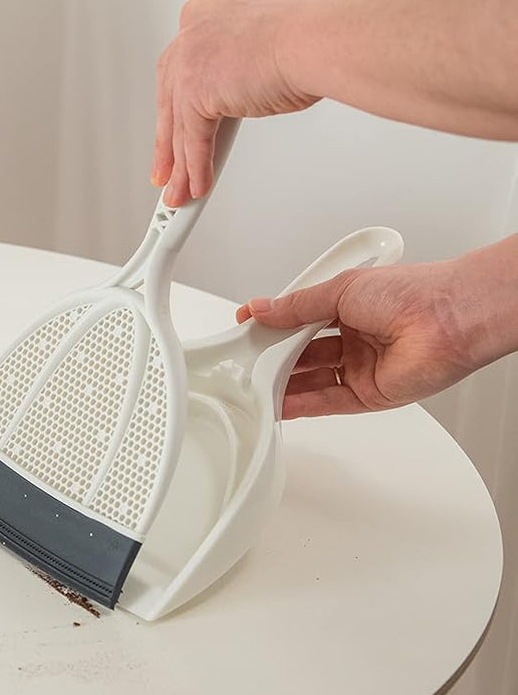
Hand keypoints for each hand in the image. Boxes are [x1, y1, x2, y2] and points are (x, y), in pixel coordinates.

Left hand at [153, 0, 322, 204]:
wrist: (317, 42)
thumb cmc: (307, 38)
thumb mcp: (261, 44)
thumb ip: (237, 64)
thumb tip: (236, 92)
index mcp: (204, 16)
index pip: (180, 68)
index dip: (175, 104)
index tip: (173, 124)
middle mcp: (190, 36)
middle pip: (170, 100)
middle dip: (168, 142)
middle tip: (165, 168)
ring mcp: (188, 64)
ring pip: (179, 127)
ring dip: (180, 167)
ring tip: (179, 191)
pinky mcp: (196, 95)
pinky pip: (193, 141)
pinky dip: (197, 168)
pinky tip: (197, 186)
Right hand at [235, 260, 496, 418]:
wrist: (449, 318)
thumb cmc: (412, 292)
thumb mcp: (340, 290)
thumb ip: (297, 305)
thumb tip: (262, 310)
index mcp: (349, 307)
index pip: (299, 320)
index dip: (273, 325)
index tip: (247, 328)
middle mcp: (356, 338)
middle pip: (302, 352)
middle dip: (273, 355)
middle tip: (245, 358)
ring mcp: (362, 367)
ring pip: (312, 379)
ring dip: (283, 381)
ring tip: (254, 381)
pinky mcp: (370, 394)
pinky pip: (328, 402)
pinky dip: (302, 404)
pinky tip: (278, 403)